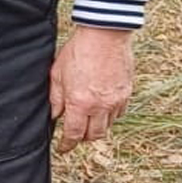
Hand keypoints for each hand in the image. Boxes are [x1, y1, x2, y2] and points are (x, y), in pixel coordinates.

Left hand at [49, 26, 134, 153]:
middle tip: (74, 134)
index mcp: (79, 103)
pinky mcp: (127, 93)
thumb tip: (55, 115)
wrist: (105, 34)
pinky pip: (119, 114)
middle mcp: (99, 106)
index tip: (62, 148)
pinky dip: (110, 116)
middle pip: (92, 135)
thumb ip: (56, 98)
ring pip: (107, 126)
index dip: (66, 145)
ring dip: (96, 127)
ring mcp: (115, 101)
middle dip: (82, 138)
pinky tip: (102, 109)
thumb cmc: (78, 50)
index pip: (73, 134)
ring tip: (87, 120)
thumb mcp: (57, 74)